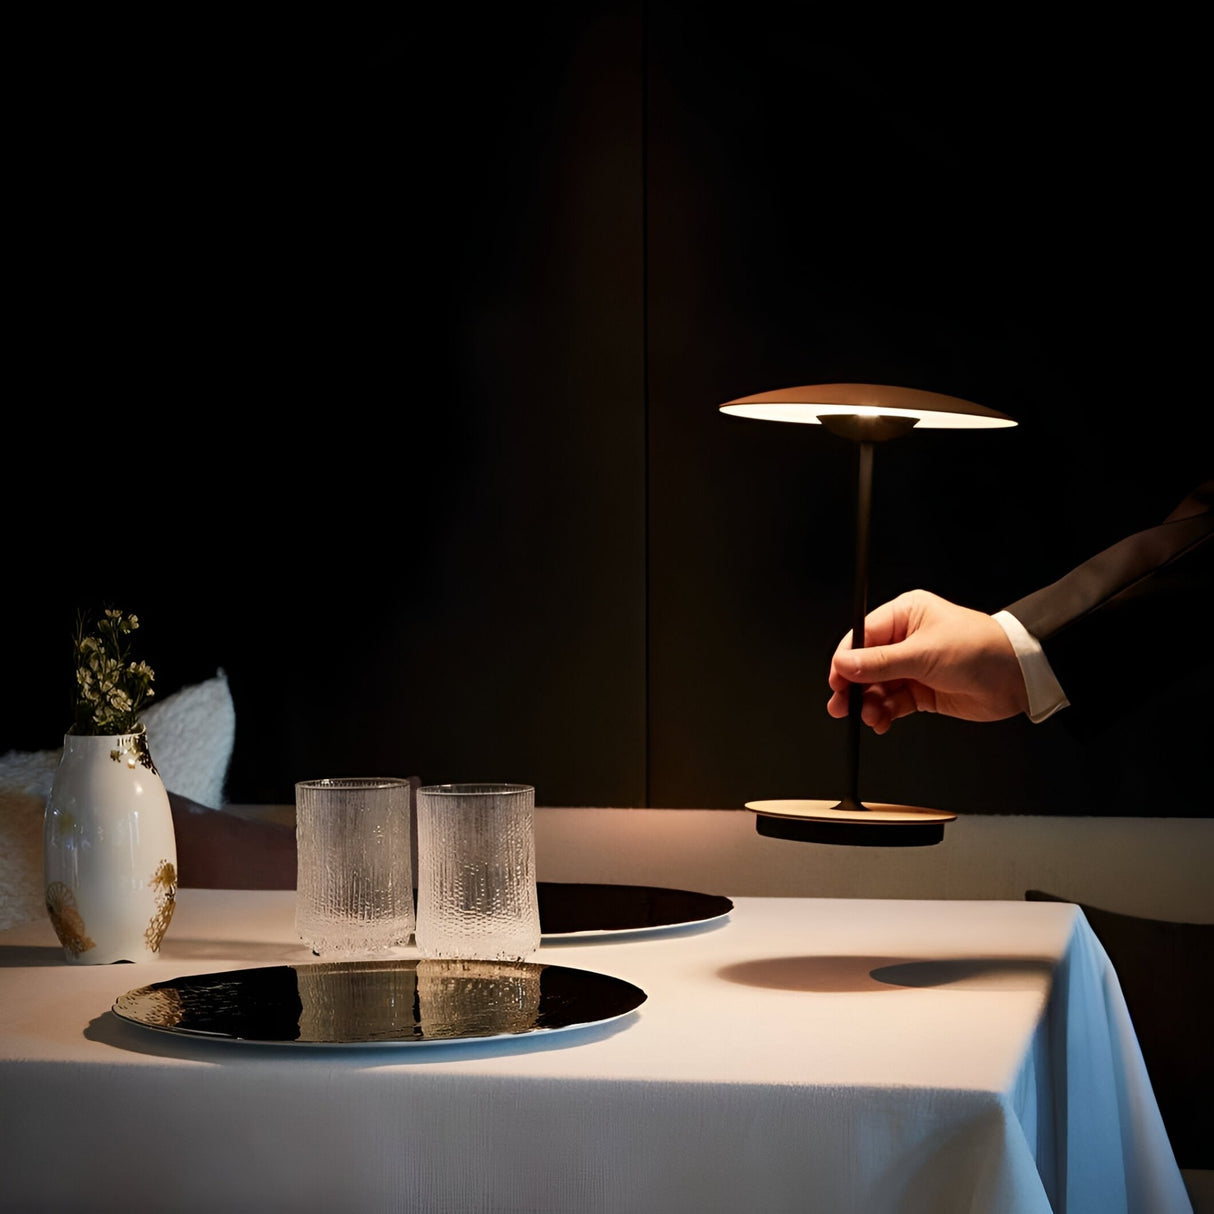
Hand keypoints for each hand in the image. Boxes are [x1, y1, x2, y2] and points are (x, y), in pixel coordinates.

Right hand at [826, 589, 1028, 733]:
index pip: (862, 637)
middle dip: (854, 686)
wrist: (1019, 677)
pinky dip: (885, 713)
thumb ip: (880, 663)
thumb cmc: (981, 649)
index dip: (846, 660)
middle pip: (866, 664)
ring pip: (878, 687)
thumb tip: (844, 664)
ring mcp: (914, 666)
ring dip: (870, 703)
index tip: (836, 681)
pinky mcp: (922, 690)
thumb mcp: (923, 654)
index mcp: (905, 615)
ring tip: (869, 716)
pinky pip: (894, 702)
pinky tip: (881, 721)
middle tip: (842, 706)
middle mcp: (906, 639)